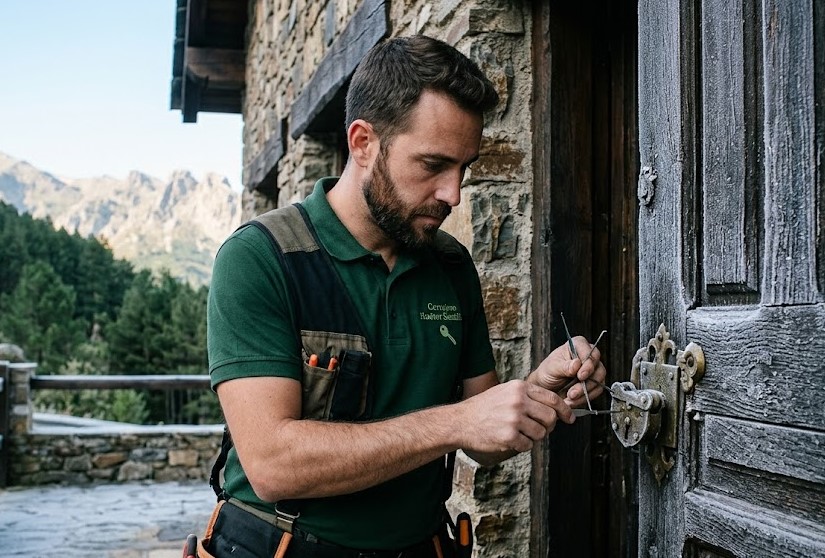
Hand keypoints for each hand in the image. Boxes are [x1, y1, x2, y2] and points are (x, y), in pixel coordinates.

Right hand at [456, 380, 573, 454]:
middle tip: (539, 429)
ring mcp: (514, 419)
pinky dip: (522, 445)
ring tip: (519, 433)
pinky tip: (510, 439)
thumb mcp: (506, 392)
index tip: (569, 418)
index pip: (552, 399)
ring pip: (541, 433)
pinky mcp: (508, 436)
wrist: (460, 421)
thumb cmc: (484, 407)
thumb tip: (554, 408)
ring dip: (533, 437)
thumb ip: (528, 397)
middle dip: (548, 426)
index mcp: (519, 388)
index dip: (565, 410)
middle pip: (550, 417)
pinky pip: (528, 445)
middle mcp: (518, 401)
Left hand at [530, 336, 606, 407]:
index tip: (580, 376)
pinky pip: (596, 391)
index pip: (591, 353)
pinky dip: (585, 398)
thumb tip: (577, 364)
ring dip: (585, 392)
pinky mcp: (594, 383)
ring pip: (599, 381)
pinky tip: (574, 400)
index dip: (588, 365)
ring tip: (570, 397)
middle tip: (573, 392)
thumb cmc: (547, 372)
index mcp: (578, 345)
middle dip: (586, 383)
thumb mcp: (552, 367)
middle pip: (598, 368)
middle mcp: (588, 356)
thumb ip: (565, 366)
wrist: (546, 386)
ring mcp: (593, 370)